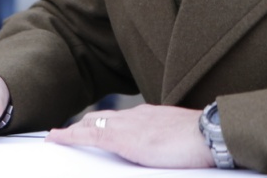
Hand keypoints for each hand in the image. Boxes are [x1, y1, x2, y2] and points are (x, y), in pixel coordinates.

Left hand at [46, 104, 213, 168]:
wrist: (210, 133)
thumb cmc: (203, 140)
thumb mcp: (180, 140)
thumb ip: (167, 142)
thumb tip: (167, 152)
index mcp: (150, 116)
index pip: (120, 118)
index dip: (103, 123)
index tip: (92, 126)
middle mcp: (136, 115)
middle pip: (102, 117)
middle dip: (84, 125)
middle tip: (65, 133)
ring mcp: (128, 124)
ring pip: (92, 124)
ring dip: (75, 130)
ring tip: (57, 136)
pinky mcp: (123, 138)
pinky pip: (89, 135)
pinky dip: (70, 135)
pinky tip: (57, 139)